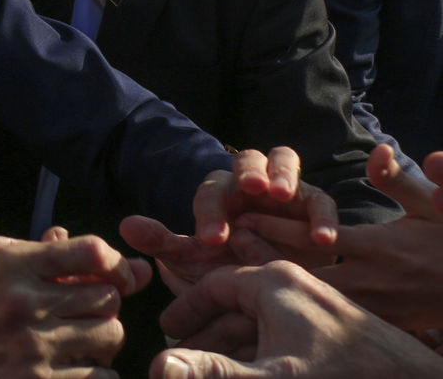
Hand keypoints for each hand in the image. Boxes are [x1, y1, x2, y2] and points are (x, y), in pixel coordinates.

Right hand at [0, 234, 151, 377]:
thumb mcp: (4, 273)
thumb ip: (53, 258)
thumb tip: (117, 258)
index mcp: (15, 265)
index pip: (90, 251)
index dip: (117, 265)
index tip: (120, 279)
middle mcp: (23, 300)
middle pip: (108, 297)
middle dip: (106, 309)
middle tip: (92, 317)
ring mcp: (32, 345)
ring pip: (111, 336)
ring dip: (104, 343)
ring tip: (86, 344)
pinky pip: (101, 375)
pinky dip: (95, 374)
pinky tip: (75, 370)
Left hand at [120, 147, 337, 293]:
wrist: (266, 289)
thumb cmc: (224, 267)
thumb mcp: (192, 260)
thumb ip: (161, 241)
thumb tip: (124, 226)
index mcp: (218, 194)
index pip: (210, 190)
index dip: (210, 211)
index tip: (212, 240)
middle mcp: (249, 184)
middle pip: (248, 158)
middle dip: (250, 170)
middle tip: (253, 188)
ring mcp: (284, 190)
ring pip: (284, 161)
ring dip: (284, 174)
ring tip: (283, 195)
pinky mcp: (314, 207)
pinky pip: (321, 202)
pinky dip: (324, 217)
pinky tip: (324, 240)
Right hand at [149, 261, 442, 377]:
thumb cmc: (344, 377)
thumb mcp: (270, 377)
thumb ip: (212, 371)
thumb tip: (158, 367)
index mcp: (273, 281)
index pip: (214, 285)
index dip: (186, 311)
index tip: (166, 335)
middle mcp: (293, 282)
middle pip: (234, 302)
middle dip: (206, 331)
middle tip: (183, 356)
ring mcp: (316, 302)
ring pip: (259, 320)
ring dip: (233, 343)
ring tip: (214, 364)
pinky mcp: (333, 325)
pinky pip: (283, 332)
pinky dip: (261, 348)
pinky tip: (256, 363)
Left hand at [236, 145, 442, 330]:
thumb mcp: (432, 205)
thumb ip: (401, 180)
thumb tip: (379, 150)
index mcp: (378, 246)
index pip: (315, 235)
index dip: (275, 225)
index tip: (241, 215)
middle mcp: (370, 280)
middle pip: (302, 274)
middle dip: (262, 261)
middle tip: (227, 247)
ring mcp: (372, 307)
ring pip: (311, 301)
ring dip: (275, 287)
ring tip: (235, 274)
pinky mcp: (376, 325)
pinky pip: (328, 319)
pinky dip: (299, 310)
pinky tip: (267, 306)